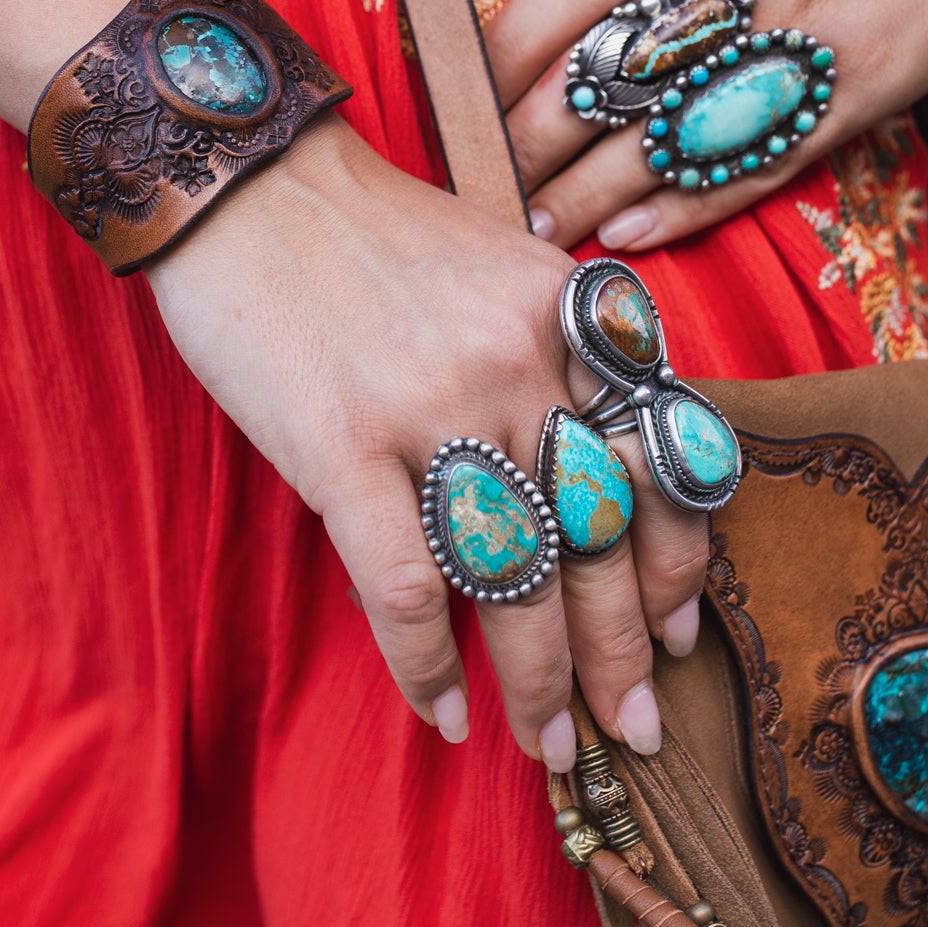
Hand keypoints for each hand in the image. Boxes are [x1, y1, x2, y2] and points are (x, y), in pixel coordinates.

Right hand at [147, 113, 711, 767]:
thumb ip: (560, 360)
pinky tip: (443, 714)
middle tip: (636, 734)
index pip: (661, 463)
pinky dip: (428, 664)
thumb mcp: (501, 269)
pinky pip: (405, 586)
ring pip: (518, 577)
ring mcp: (432, 405)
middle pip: (600, 538)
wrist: (245, 179)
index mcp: (572, 317)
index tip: (682, 636)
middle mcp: (521, 362)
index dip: (679, 564)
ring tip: (550, 747)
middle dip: (623, 654)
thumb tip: (602, 488)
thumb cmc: (370, 234)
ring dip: (540, 682)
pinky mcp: (342, 446)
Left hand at [489, 0, 927, 253]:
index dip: (491, 75)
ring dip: (583, 198)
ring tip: (536, 234)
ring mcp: (784, 43)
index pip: (546, 9)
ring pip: (653, 141)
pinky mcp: (848, 92)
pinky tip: (628, 234)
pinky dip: (680, 205)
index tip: (456, 114)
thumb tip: (560, 18)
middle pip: (585, 87)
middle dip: (520, 152)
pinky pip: (746, 163)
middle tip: (480, 192)